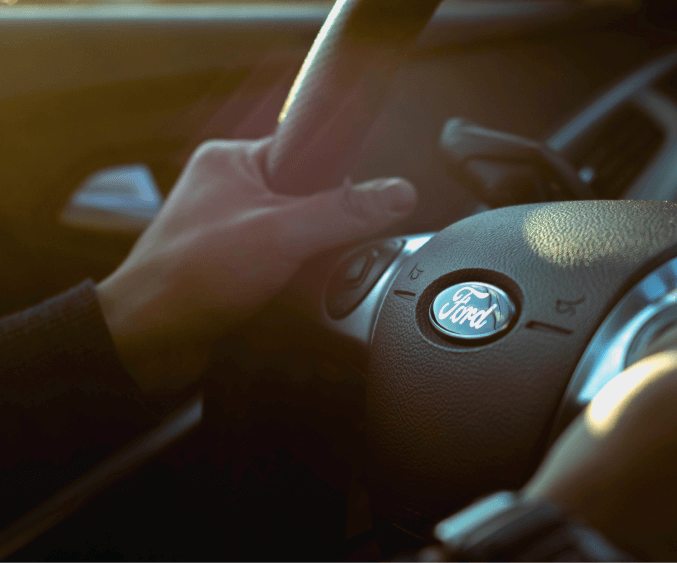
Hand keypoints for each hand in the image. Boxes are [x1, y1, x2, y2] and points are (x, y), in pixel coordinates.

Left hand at [96, 137, 416, 395]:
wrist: (146, 343)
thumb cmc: (187, 277)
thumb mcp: (282, 235)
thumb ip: (344, 213)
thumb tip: (397, 193)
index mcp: (232, 160)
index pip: (310, 154)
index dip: (336, 185)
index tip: (352, 210)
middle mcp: (228, 189)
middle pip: (308, 200)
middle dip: (321, 232)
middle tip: (316, 253)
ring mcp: (229, 230)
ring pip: (296, 237)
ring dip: (307, 261)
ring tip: (297, 279)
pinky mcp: (232, 266)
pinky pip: (282, 265)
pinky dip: (292, 282)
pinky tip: (289, 296)